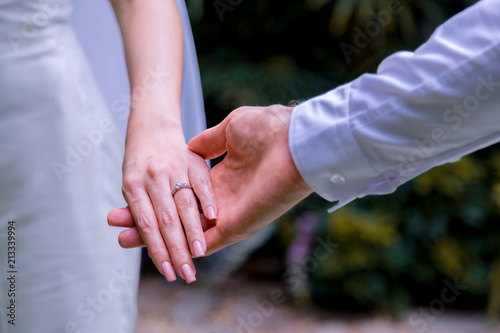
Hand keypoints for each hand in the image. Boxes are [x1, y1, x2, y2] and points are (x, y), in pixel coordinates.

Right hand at [109, 104, 312, 254]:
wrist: (295, 139)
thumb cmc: (268, 129)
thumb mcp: (230, 129)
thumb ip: (209, 142)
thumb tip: (191, 146)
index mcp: (220, 180)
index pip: (180, 198)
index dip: (154, 201)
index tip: (126, 202)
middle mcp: (222, 202)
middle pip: (177, 220)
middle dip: (145, 224)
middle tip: (116, 228)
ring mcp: (229, 216)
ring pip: (186, 236)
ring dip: (154, 239)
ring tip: (123, 239)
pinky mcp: (237, 226)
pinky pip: (205, 243)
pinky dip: (177, 246)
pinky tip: (151, 246)